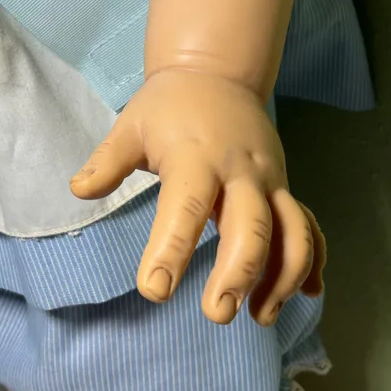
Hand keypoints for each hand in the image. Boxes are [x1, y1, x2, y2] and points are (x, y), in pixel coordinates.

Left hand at [70, 69, 325, 324]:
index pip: (185, 206)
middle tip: (217, 314)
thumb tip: (78, 190)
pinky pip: (308, 225)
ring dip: (282, 276)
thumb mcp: (131, 125)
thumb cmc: (168, 106)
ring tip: (260, 316)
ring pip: (292, 230)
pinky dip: (311, 260)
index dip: (172, 249)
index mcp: (196, 157)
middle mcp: (240, 171)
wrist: (217, 73)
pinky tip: (306, 294)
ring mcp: (270, 180)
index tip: (155, 290)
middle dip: (239, 272)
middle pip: (252, 225)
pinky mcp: (284, 188)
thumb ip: (108, 161)